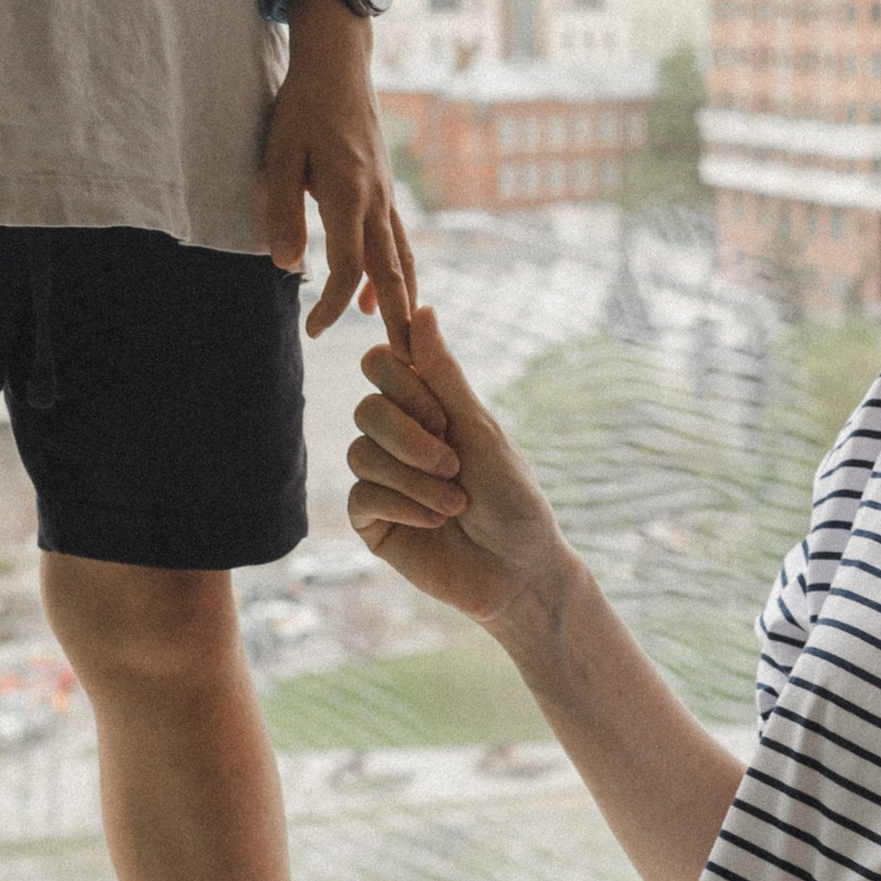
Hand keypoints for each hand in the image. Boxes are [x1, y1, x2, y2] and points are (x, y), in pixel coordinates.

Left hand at [261, 0, 415, 344]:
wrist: (339, 63)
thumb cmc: (302, 105)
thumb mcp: (279, 153)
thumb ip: (282, 211)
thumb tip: (286, 266)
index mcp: (349, 193)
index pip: (346, 267)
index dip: (332, 304)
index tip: (315, 331)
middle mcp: (377, 200)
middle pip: (392, 274)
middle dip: (396, 322)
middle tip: (403, 365)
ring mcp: (387, 195)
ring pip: (403, 260)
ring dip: (401, 302)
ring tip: (400, 341)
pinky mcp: (386, 190)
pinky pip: (397, 241)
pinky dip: (394, 274)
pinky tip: (376, 295)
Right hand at [347, 309, 569, 633]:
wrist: (519, 571)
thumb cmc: (512, 499)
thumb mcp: (480, 430)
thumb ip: (443, 375)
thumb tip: (422, 309)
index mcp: (426, 407)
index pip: (382, 364)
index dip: (404, 382)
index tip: (442, 412)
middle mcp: (397, 438)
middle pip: (367, 407)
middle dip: (413, 437)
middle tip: (454, 464)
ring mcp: (381, 478)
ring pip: (362, 452)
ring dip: (416, 478)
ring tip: (455, 503)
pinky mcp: (371, 520)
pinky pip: (362, 494)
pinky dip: (405, 505)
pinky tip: (435, 523)